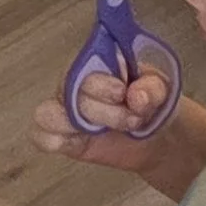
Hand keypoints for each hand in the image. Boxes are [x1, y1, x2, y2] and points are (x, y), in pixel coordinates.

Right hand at [32, 56, 177, 164]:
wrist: (158, 139)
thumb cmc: (155, 105)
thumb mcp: (163, 90)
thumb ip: (153, 87)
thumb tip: (135, 96)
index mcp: (96, 63)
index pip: (81, 65)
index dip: (99, 83)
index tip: (123, 93)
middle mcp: (74, 84)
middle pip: (67, 93)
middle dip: (102, 111)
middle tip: (133, 121)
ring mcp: (65, 111)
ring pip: (47, 114)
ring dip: (76, 127)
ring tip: (106, 132)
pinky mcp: (62, 137)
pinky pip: (41, 137)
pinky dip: (57, 141)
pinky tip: (83, 141)